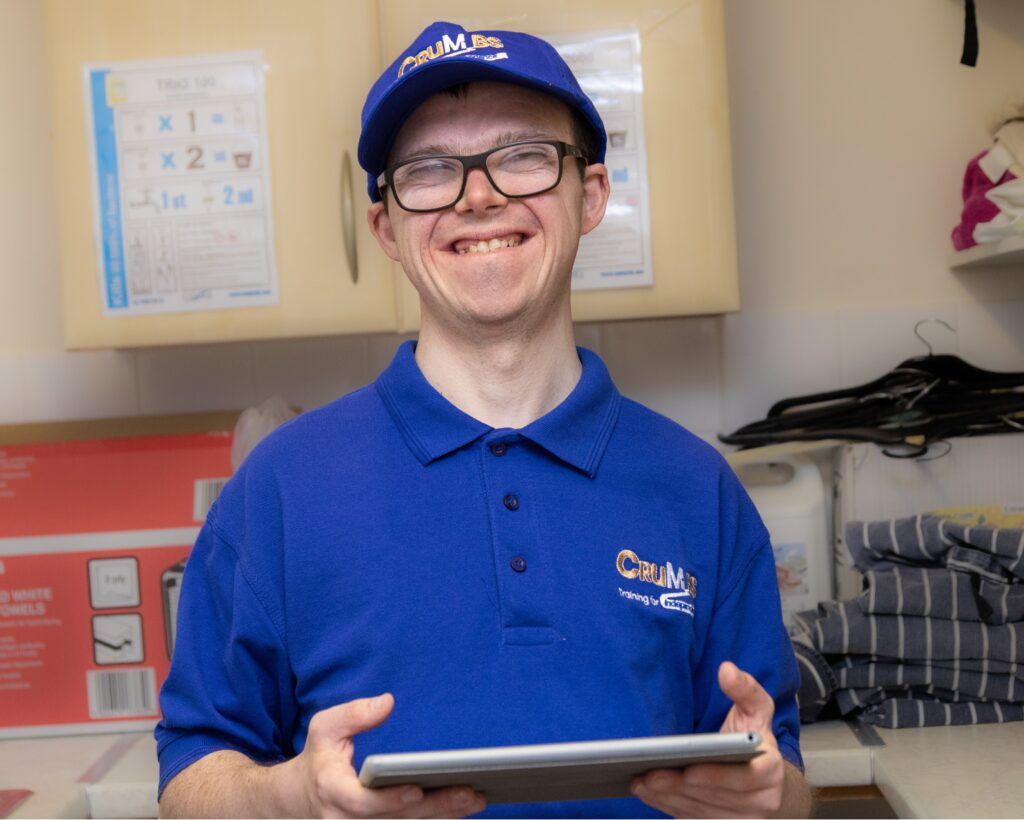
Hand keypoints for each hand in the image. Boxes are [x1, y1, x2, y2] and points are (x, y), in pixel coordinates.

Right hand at [285, 693, 486, 817]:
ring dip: (442, 817)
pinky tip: (461, 810)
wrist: (300, 799)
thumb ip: (353, 714)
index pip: (361, 803)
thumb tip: (386, 703)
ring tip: (475, 800)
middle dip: (435, 807)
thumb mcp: (324, 729)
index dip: (389, 799)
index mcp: (333, 791)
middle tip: (470, 793)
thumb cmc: (320, 759)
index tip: (416, 787)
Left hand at [631, 662, 786, 817]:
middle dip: (680, 786)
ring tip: (641, 781)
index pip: (745, 778)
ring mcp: (743, 819)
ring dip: (669, 798)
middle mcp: (761, 801)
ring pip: (702, 812)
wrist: (765, 778)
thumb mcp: (756, 710)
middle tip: (649, 773)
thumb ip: (744, 689)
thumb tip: (727, 670)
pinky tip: (648, 792)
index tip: (688, 769)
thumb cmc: (754, 739)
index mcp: (771, 771)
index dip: (716, 776)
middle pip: (716, 797)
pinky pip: (694, 819)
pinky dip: (669, 807)